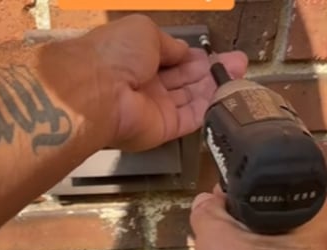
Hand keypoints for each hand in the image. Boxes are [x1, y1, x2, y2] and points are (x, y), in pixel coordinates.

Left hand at [80, 15, 247, 151]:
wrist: (97, 91)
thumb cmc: (114, 54)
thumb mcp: (144, 31)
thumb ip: (168, 43)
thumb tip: (183, 51)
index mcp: (134, 59)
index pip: (170, 60)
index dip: (193, 56)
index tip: (214, 54)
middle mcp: (143, 85)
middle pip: (184, 80)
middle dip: (211, 71)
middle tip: (237, 63)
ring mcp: (153, 109)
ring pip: (191, 99)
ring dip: (216, 87)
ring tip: (240, 75)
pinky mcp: (163, 129)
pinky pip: (192, 119)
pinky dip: (211, 108)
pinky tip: (230, 95)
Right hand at [190, 186, 326, 249]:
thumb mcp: (219, 245)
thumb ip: (208, 215)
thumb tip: (206, 200)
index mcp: (313, 213)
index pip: (272, 184)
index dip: (241, 187)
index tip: (219, 200)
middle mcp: (320, 236)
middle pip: (271, 214)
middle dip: (242, 223)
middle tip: (219, 237)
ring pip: (272, 244)